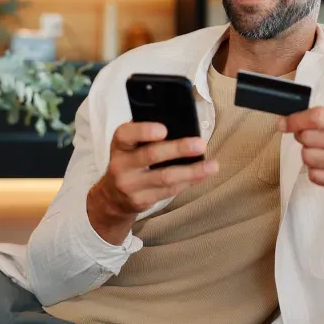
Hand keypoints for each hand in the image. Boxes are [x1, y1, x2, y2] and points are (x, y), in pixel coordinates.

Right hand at [87, 122, 217, 243]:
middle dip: (178, 149)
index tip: (164, 129)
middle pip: (151, 155)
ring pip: (165, 178)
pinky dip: (188, 182)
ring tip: (212, 165)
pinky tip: (202, 176)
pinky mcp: (141, 201)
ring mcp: (130, 186)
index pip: (126, 134)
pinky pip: (169, 191)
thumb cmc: (129, 161)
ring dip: (191, 171)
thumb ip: (146, 134)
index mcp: (120, 145)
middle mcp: (121, 165)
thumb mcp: (129, 145)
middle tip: (200, 144)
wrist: (111, 197)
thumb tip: (180, 122)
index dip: (144, 131)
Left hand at [280, 107, 323, 191]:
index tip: (283, 124)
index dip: (295, 120)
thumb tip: (289, 123)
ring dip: (309, 154)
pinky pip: (315, 176)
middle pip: (308, 139)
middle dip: (303, 137)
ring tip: (322, 152)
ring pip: (308, 158)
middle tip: (312, 138)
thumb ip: (323, 117)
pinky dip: (315, 170)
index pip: (316, 118)